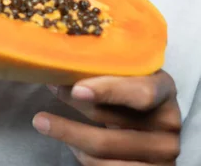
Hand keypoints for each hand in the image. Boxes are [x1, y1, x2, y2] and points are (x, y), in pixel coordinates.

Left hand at [32, 70, 180, 164]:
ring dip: (67, 133)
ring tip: (42, 120)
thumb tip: (62, 56)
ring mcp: (162, 154)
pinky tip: (68, 141)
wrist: (154, 129)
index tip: (77, 89)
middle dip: (75, 105)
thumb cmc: (133, 92)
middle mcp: (168, 122)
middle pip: (113, 121)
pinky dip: (81, 154)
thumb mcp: (131, 76)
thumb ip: (110, 68)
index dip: (109, 91)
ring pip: (103, 149)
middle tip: (50, 89)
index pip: (140, 92)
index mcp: (164, 89)